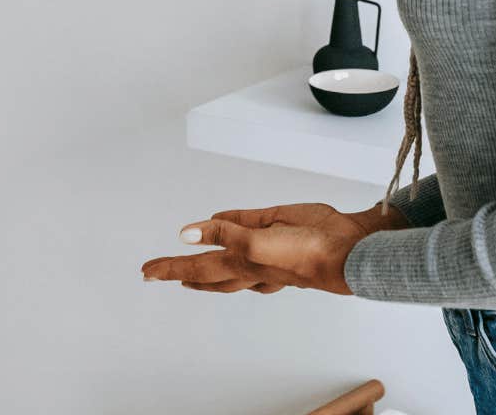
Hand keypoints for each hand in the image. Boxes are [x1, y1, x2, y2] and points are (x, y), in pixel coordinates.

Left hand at [140, 201, 408, 295]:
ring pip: (229, 258)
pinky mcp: (278, 229)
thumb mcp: (258, 241)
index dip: (169, 268)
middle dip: (183, 271)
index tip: (146, 272)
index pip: (195, 268)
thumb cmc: (307, 255)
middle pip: (208, 271)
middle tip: (159, 273)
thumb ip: (224, 233)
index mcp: (239, 267)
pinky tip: (224, 223)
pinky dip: (232, 226)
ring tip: (192, 263)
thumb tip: (187, 233)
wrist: (349, 249)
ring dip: (209, 261)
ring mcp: (264, 249)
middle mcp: (249, 263)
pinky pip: (248, 227)